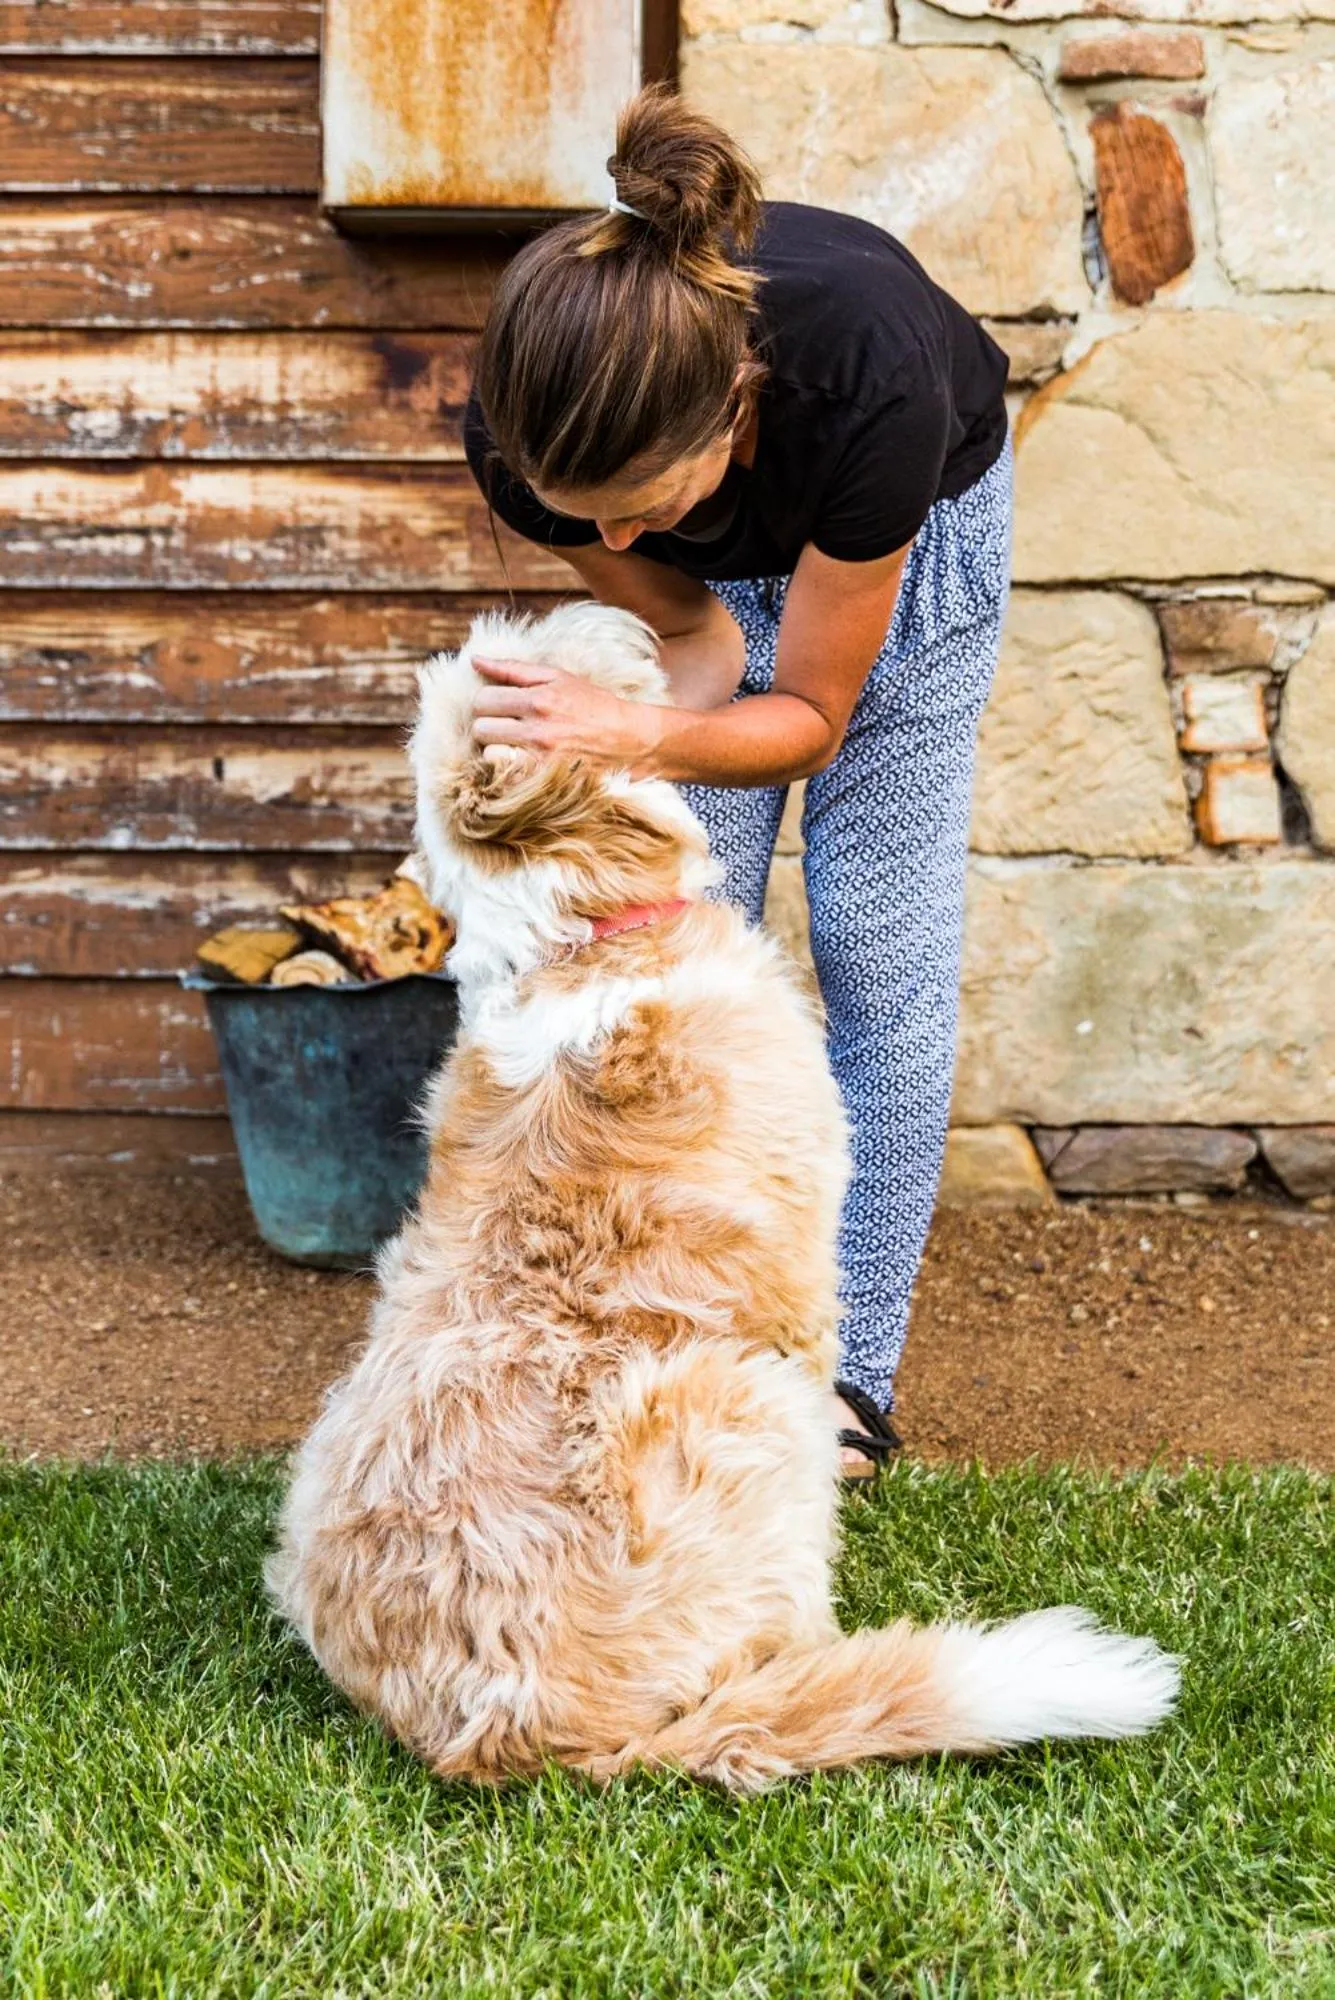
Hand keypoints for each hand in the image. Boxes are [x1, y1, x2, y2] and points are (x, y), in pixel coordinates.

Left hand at [471, 657, 662, 771]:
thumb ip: (513, 669)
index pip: (482, 701)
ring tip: (516, 746)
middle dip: (490, 726)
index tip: (502, 707)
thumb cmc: (594, 706)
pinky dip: (508, 772)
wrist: (631, 741)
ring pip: (488, 755)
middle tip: (509, 727)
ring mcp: (540, 760)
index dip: (488, 703)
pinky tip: (523, 764)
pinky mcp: (545, 783)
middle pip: (480, 729)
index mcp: (538, 699)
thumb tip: (474, 659)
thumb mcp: (559, 678)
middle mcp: (537, 730)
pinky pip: (504, 778)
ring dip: (497, 751)